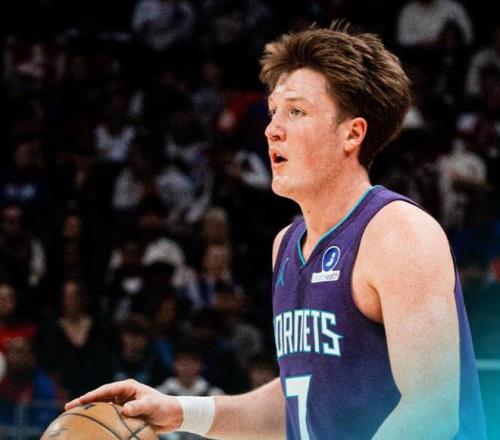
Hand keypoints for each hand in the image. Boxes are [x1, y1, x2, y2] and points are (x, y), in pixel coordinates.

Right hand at [65, 379, 182, 432]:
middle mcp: (124, 393)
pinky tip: (92, 428)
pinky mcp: (126, 413)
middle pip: (100, 397)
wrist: (173, 415)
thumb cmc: (163, 407)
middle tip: (67, 409)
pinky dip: (101, 420)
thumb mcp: (151, 406)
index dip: (90, 396)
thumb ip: (138, 407)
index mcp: (128, 387)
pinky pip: (110, 416)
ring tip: (74, 419)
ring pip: (103, 407)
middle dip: (85, 402)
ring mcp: (124, 403)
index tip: (76, 402)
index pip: (105, 390)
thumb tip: (125, 409)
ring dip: (91, 411)